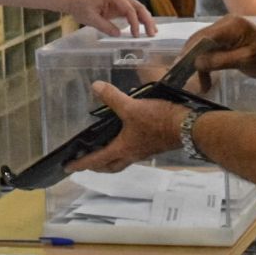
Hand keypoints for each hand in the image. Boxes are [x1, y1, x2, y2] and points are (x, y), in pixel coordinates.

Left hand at [65, 81, 183, 173]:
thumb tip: (96, 87)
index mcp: (122, 149)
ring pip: (122, 161)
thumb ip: (113, 98)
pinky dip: (124, 150)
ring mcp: (143, 151)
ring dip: (110, 160)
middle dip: (96, 166)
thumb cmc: (158, 121)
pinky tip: (125, 137)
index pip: (96, 160)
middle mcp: (131, 154)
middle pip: (110, 167)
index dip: (81, 163)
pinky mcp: (152, 146)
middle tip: (86, 162)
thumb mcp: (132, 107)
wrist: (187, 127)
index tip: (68, 168)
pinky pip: (133, 153)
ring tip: (103, 151)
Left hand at [67, 0, 155, 37]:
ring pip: (139, 9)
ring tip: (153, 32)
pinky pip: (133, 13)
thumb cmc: (81, 7)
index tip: (135, 35)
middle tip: (152, 34)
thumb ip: (104, 26)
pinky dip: (140, 20)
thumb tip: (118, 34)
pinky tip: (145, 28)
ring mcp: (121, 1)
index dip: (134, 22)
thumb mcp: (90, 18)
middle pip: (139, 7)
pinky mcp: (120, 7)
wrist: (75, 0)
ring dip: (146, 20)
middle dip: (147, 20)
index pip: (129, 9)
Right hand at [186, 15, 255, 79]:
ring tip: (202, 85)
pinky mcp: (225, 37)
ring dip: (199, 65)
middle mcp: (224, 23)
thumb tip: (196, 63)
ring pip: (202, 46)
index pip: (204, 36)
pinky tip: (207, 80)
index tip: (179, 66)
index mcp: (231, 26)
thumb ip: (220, 60)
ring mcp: (224, 29)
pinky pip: (209, 49)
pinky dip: (207, 64)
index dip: (189, 50)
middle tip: (182, 76)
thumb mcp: (246, 61)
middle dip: (191, 59)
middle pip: (199, 40)